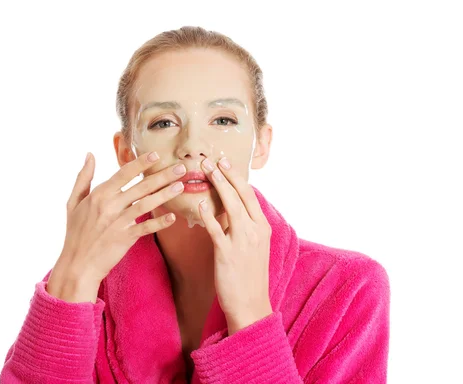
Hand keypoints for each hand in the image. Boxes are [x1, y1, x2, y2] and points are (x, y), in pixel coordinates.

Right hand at [47, 151, 186, 302]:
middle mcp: (110, 206)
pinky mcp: (124, 238)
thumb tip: (90, 155)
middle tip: (180, 168)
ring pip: (146, 204)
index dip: (141, 163)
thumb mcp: (73, 202)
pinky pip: (145, 228)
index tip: (156, 155)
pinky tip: (173, 217)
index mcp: (99, 194)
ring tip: (180, 186)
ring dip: (165, 195)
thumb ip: (83, 177)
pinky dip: (159, 223)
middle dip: (162, 176)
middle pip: (141, 187)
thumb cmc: (75, 232)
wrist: (77, 264)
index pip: (124, 173)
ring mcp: (118, 222)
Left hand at [198, 156, 273, 334]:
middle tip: (212, 159)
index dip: (236, 177)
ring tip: (207, 171)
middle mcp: (255, 230)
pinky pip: (217, 230)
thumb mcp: (252, 246)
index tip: (225, 163)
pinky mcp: (227, 253)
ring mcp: (242, 241)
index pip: (249, 195)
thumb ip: (241, 226)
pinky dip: (209, 215)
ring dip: (218, 186)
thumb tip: (225, 208)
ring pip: (231, 206)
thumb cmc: (248, 275)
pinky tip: (200, 204)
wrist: (250, 304)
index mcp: (262, 227)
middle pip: (241, 195)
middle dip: (226, 175)